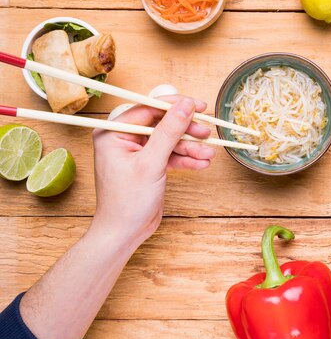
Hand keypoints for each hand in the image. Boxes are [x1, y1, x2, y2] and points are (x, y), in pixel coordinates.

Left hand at [91, 95, 215, 247]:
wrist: (124, 233)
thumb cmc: (127, 202)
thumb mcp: (151, 163)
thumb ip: (169, 131)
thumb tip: (185, 105)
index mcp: (113, 132)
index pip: (148, 109)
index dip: (175, 106)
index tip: (199, 106)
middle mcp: (124, 138)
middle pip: (162, 124)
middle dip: (186, 131)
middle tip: (206, 133)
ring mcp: (137, 152)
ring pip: (169, 141)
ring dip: (190, 147)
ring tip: (208, 154)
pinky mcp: (149, 165)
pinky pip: (170, 155)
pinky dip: (186, 159)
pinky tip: (202, 162)